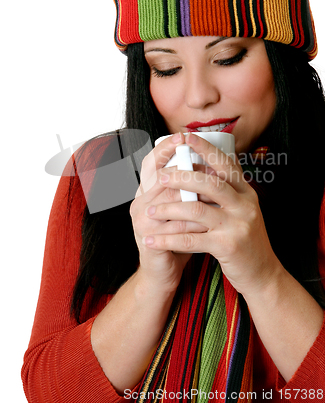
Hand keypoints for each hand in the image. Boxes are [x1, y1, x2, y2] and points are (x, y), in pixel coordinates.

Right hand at [130, 133, 207, 293]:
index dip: (165, 148)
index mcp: (146, 193)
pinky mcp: (148, 239)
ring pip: (170, 200)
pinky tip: (211, 219)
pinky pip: (174, 224)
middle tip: (209, 164)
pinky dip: (195, 220)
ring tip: (217, 191)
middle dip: (187, 170)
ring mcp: (140, 220)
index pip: (150, 163)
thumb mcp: (182, 209)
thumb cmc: (177, 238)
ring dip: (195, 195)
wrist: (163, 274)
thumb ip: (188, 189)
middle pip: (162, 178)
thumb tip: (212, 164)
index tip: (184, 136)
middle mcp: (139, 202)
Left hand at [142, 133, 280, 296]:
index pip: (226, 165)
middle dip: (182, 176)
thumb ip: (226, 192)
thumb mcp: (242, 211)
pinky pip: (191, 240)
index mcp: (246, 194)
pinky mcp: (227, 246)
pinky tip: (152, 241)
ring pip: (196, 210)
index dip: (206, 150)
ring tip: (150, 210)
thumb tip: (201, 169)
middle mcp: (245, 206)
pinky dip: (168, 240)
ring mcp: (237, 226)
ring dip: (168, 209)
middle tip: (161, 176)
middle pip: (210, 183)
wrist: (263, 275)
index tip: (186, 137)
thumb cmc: (246, 241)